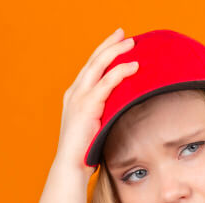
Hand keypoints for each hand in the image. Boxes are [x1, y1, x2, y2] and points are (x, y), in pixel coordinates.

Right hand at [57, 28, 139, 175]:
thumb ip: (105, 114)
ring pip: (98, 65)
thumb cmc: (85, 152)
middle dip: (109, 44)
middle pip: (93, 61)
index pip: (89, 68)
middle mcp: (74, 93)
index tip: (117, 43)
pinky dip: (120, 72)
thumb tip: (124, 111)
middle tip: (123, 34)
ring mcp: (79, 98)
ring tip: (131, 43)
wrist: (71, 167)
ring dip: (116, 52)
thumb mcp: (95, 127)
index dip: (103, 53)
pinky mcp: (87, 106)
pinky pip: (107, 82)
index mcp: (74, 96)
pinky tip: (133, 66)